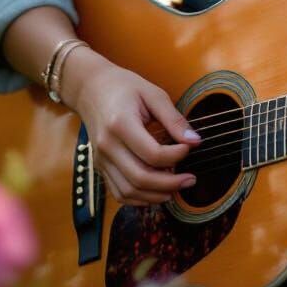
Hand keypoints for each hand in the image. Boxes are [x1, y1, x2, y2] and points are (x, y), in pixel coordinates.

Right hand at [70, 53, 203, 205]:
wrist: (91, 89)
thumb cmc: (124, 87)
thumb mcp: (153, 94)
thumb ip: (174, 119)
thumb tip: (195, 141)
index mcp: (120, 124)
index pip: (152, 153)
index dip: (176, 156)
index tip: (190, 147)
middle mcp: (107, 146)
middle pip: (140, 178)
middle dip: (170, 183)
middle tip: (190, 179)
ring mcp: (101, 159)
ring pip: (128, 191)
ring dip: (156, 195)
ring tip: (177, 187)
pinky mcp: (100, 167)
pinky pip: (119, 192)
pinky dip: (140, 198)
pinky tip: (158, 191)